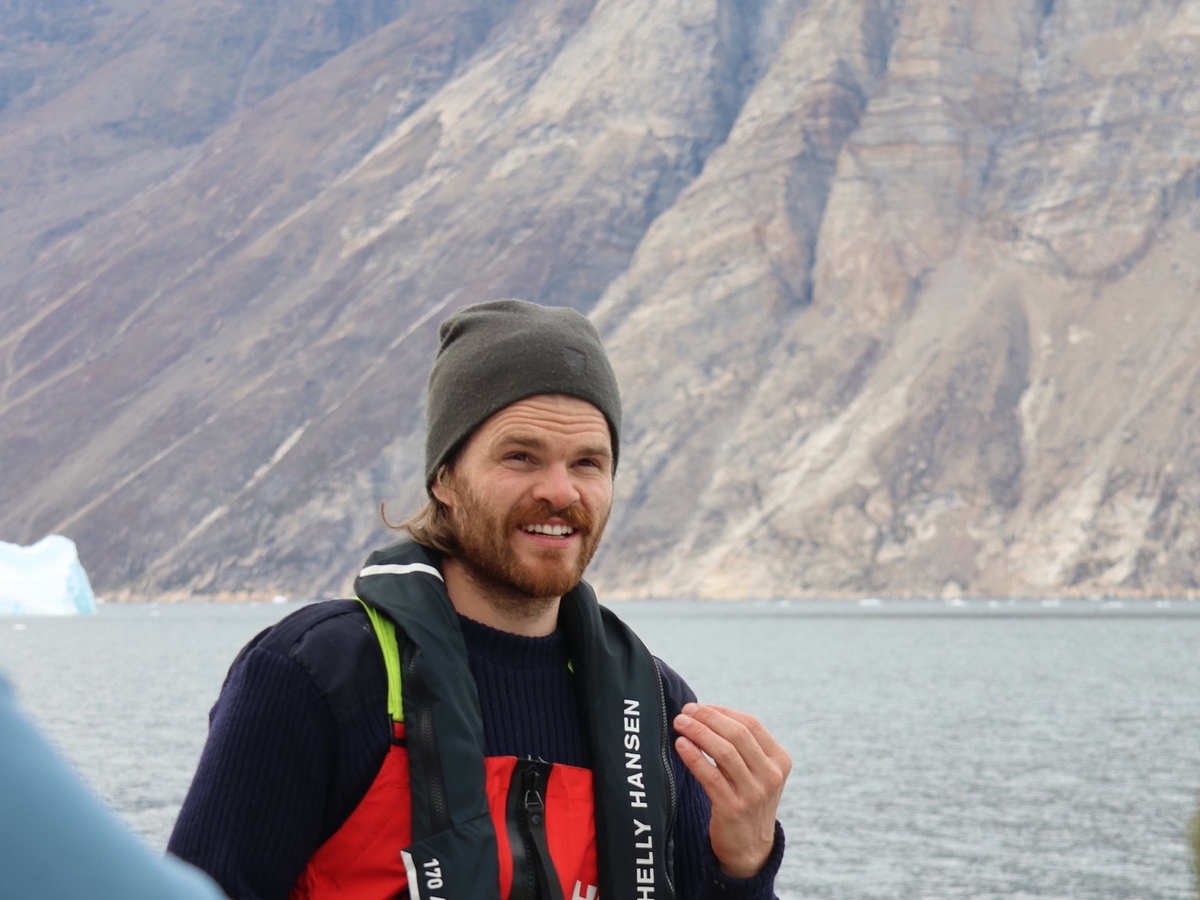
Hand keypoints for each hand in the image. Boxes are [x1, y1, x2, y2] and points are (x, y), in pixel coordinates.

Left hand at [673, 703, 790, 878]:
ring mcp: (754, 793)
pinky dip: (694, 757)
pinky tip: (681, 745)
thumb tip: (704, 712)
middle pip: (738, 734)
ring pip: (724, 752)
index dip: (722, 711)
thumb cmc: (746, 798)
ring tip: (680, 723)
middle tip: (685, 711)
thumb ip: (741, 745)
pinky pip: (711, 776)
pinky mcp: (733, 809)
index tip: (699, 707)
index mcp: (779, 760)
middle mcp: (771, 776)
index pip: (750, 724)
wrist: (750, 848)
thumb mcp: (757, 771)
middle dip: (708, 718)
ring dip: (698, 733)